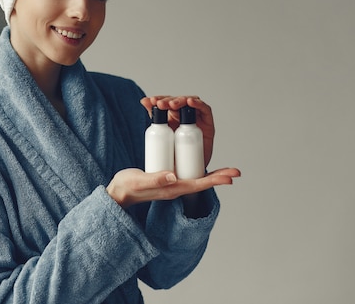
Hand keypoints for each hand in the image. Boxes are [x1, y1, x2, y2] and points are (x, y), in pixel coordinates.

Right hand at [106, 167, 240, 208]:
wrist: (118, 192)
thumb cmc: (127, 187)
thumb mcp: (140, 181)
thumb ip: (155, 179)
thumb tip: (173, 176)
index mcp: (172, 189)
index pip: (198, 184)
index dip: (215, 180)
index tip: (230, 177)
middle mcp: (175, 187)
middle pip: (202, 182)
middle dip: (219, 177)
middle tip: (236, 171)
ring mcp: (171, 184)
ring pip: (196, 178)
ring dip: (211, 174)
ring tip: (225, 169)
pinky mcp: (167, 179)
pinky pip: (186, 173)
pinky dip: (196, 168)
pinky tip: (199, 162)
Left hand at [140, 95, 214, 165]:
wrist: (188, 174)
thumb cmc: (174, 157)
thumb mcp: (161, 138)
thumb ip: (154, 119)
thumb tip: (143, 100)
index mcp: (170, 118)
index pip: (165, 103)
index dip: (158, 100)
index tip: (148, 101)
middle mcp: (184, 116)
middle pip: (177, 102)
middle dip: (168, 100)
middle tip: (159, 104)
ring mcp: (196, 118)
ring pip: (190, 102)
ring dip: (181, 100)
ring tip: (171, 104)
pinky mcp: (208, 123)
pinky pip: (204, 110)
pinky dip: (198, 103)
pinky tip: (190, 102)